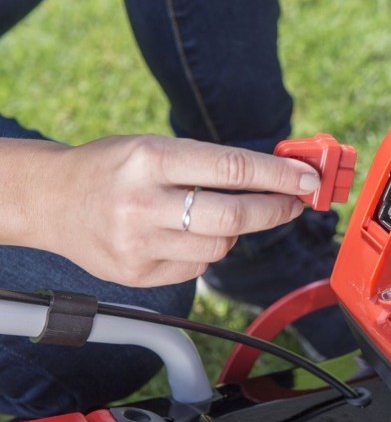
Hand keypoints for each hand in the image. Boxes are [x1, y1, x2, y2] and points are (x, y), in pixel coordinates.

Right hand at [3, 135, 320, 287]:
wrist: (51, 201)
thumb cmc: (112, 168)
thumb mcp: (153, 147)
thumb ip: (209, 162)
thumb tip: (277, 177)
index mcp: (149, 158)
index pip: (231, 168)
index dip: (278, 176)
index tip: (308, 179)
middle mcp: (142, 202)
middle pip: (233, 216)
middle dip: (275, 211)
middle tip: (295, 204)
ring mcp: (138, 243)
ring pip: (220, 248)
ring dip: (236, 233)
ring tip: (221, 217)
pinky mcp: (136, 274)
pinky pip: (197, 268)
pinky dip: (205, 252)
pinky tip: (184, 236)